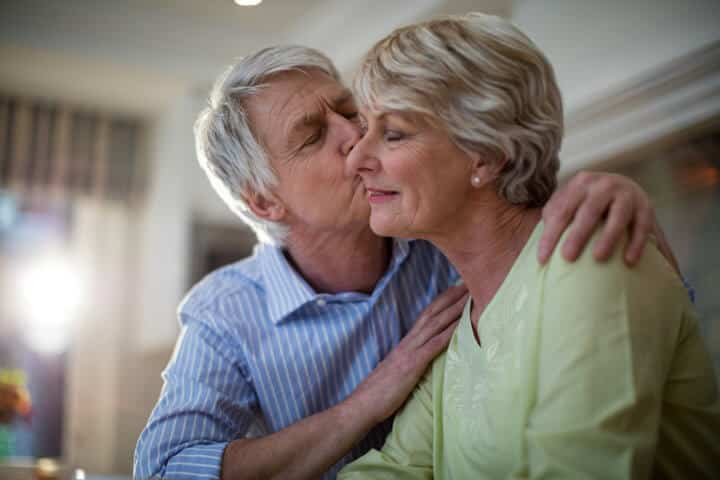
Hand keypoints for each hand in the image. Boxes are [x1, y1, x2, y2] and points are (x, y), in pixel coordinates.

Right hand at [349, 285, 467, 423]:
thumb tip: (423, 358)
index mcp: (406, 343)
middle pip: (433, 313)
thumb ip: (411, 361)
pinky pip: (435, 344)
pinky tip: (464, 324)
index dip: (442, 300)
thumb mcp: (398, 371)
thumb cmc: (380, 393)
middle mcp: (409, 342)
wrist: (362, 404)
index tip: (458, 288)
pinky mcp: (413, 364)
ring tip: (472, 295)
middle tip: (469, 281)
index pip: (427, 315)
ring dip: (455, 308)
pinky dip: (451, 332)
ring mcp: (411, 351)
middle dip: (452, 296)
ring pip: (436, 323)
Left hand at [538, 172, 652, 265]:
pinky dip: (636, 243)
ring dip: (608, 237)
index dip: (550, 235)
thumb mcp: (570, 201)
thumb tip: (541, 242)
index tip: (542, 259)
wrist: (624, 186)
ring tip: (598, 258)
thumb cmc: (587, 202)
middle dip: (577, 235)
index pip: (561, 211)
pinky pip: (642, 226)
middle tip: (568, 257)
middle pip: (588, 211)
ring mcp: (626, 194)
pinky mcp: (646, 206)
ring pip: (618, 216)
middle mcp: (603, 185)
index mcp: (580, 184)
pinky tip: (629, 261)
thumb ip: (554, 214)